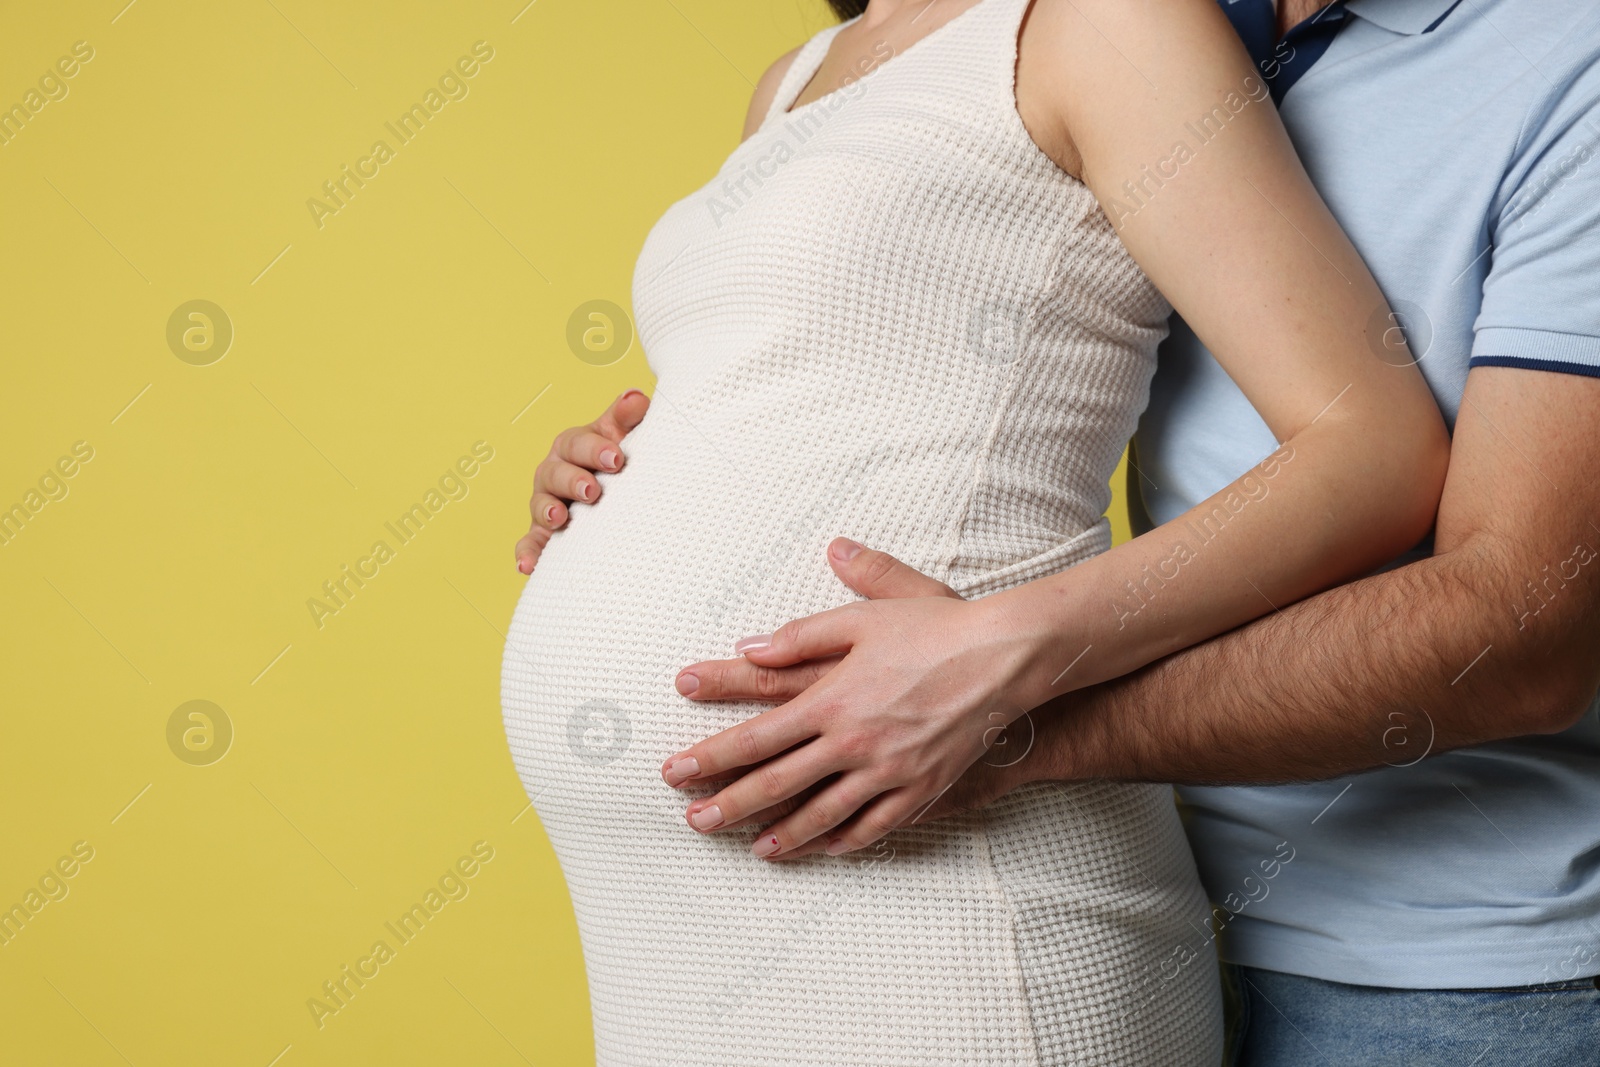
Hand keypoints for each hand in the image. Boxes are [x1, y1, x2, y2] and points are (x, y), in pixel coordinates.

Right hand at [515, 388, 648, 574]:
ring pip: (540, 505)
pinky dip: (527, 553)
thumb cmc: (617, 459)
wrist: (615, 493)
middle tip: (593, 491)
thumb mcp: (622, 437)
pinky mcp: (542, 534)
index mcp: (573, 445)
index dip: (596, 450)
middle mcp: (554, 472)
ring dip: (547, 511)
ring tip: (560, 519)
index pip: (579, 443)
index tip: (617, 458)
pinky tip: (526, 567)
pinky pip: (530, 543)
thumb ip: (627, 418)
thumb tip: (636, 397)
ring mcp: (546, 503)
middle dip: (573, 480)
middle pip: (556, 473)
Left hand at [661, 538, 1044, 859]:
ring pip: (823, 814)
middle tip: (693, 823)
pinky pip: (876, 825)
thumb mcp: (864, 616)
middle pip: (777, 784)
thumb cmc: (935, 628)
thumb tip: (750, 645)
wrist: (1006, 657)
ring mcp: (888, 771)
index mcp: (832, 699)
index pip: (756, 737)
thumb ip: (803, 633)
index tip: (676, 772)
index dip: (711, 757)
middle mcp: (853, 743)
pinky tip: (824, 848)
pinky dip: (846, 840)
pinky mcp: (922, 787)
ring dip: (783, 835)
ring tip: (753, 849)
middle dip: (729, 806)